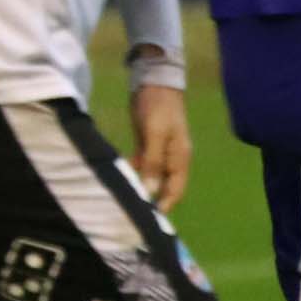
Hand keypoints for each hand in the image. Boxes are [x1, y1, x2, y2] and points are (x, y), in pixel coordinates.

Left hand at [130, 83, 192, 210]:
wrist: (154, 80)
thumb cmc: (158, 107)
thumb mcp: (155, 134)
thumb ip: (153, 162)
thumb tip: (151, 190)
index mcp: (180, 158)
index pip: (175, 190)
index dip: (165, 206)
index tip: (149, 220)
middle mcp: (172, 158)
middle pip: (164, 186)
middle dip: (152, 200)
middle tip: (133, 213)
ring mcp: (160, 151)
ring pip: (151, 177)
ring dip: (141, 186)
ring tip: (124, 199)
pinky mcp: (148, 143)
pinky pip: (142, 165)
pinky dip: (134, 172)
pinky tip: (121, 177)